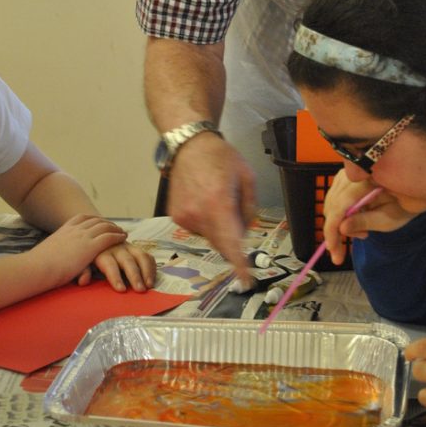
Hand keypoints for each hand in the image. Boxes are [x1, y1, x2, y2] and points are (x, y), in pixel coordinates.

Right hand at [26, 214, 126, 286]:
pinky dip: (117, 236)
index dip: (93, 220)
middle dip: (107, 223)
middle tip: (115, 227)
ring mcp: (82, 237)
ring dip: (115, 228)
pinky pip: (108, 237)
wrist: (35, 269)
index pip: (82, 218)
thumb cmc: (37, 267)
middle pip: (96, 221)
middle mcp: (74, 230)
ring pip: (104, 227)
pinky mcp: (89, 247)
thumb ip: (54, 253)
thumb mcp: (46, 254)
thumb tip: (52, 258)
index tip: (100, 221)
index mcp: (63, 230)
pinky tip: (123, 238)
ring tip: (123, 232)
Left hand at [83, 241, 156, 292]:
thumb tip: (83, 281)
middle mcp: (116, 248)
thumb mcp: (81, 262)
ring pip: (141, 256)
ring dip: (146, 271)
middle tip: (140, 290)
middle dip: (134, 275)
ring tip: (149, 285)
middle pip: (127, 260)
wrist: (94, 237)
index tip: (121, 290)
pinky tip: (151, 279)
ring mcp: (128, 247)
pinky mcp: (136, 249)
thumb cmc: (87, 256)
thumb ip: (83, 271)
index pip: (109, 264)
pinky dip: (151, 267)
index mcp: (101, 252)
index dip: (115, 277)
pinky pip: (147, 256)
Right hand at [167, 133, 255, 285]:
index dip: (239, 265)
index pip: (231, 243)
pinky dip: (206, 221)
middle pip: (221, 243)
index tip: (246, 280)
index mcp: (218, 203)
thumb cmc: (221, 158)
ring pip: (210, 237)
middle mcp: (198, 214)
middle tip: (236, 214)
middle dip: (233, 239)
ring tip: (217, 199)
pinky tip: (205, 200)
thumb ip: (249, 209)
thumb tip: (245, 232)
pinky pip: (198, 229)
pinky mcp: (176, 217)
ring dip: (219, 228)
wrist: (188, 146)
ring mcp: (184, 217)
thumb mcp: (247, 178)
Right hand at [322, 170, 416, 264]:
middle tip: (347, 248)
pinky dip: (341, 215)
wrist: (410, 191)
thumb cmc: (403, 206)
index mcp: (366, 181)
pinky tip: (356, 222)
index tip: (332, 249)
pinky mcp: (344, 180)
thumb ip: (365, 222)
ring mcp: (347, 175)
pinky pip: (334, 200)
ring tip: (362, 233)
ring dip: (340, 223)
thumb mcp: (387, 219)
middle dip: (336, 230)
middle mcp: (353, 174)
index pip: (341, 205)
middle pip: (333, 205)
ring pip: (331, 204)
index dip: (333, 228)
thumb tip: (342, 228)